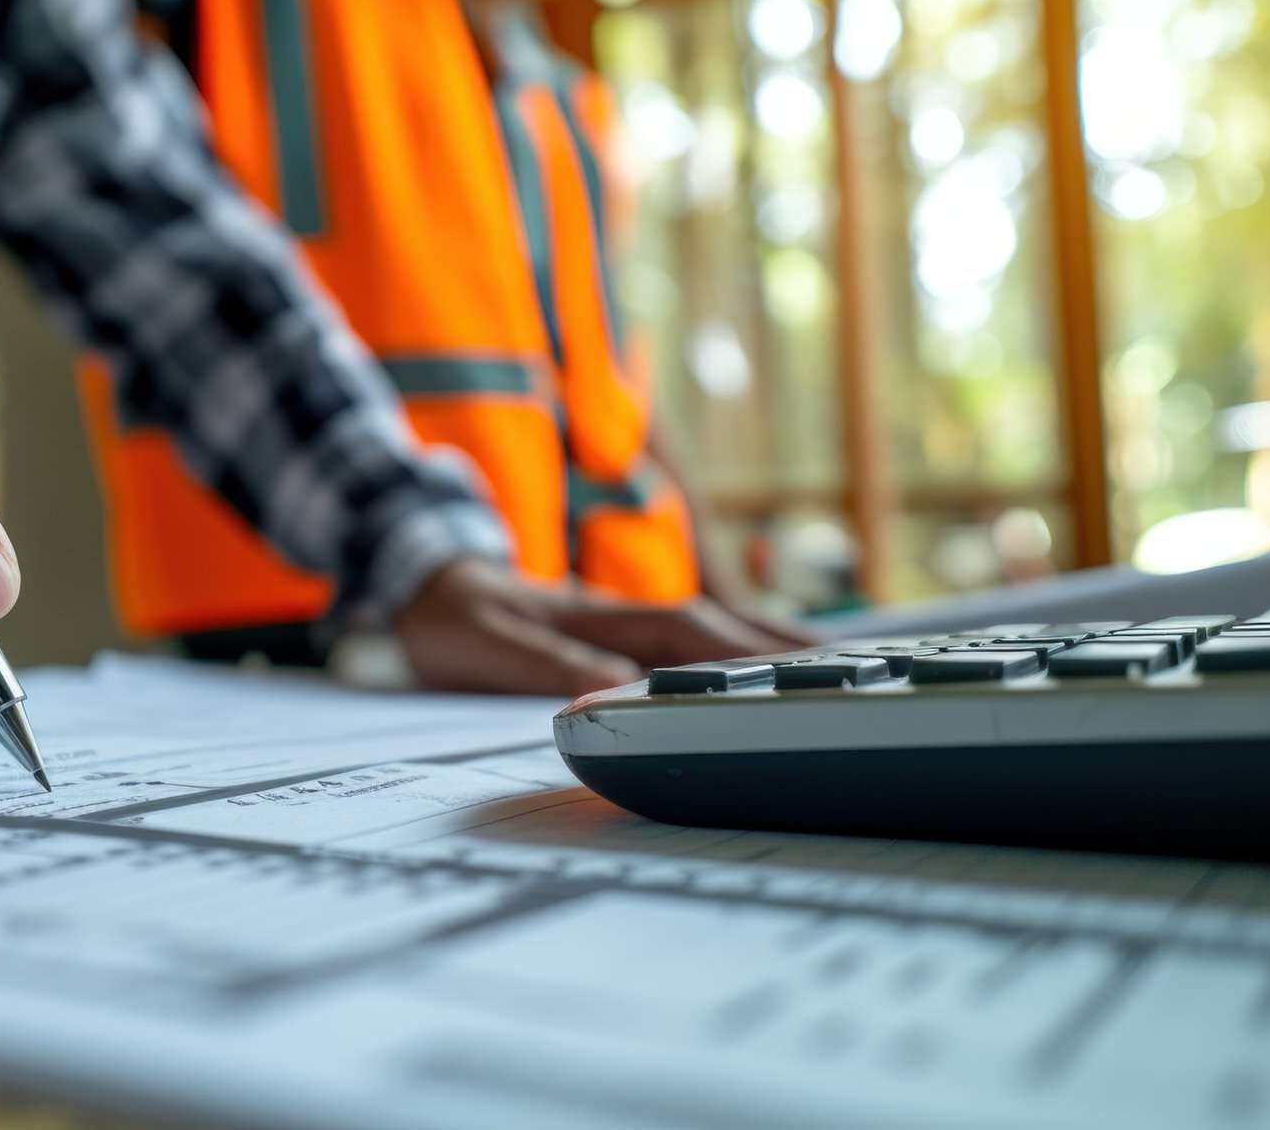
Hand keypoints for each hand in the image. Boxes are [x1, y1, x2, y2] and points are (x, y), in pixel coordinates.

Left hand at [394, 559, 809, 696]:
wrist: (421, 580)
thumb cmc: (453, 618)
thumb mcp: (486, 646)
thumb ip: (546, 664)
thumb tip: (612, 688)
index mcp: (602, 616)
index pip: (687, 637)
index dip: (740, 657)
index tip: (795, 678)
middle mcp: (625, 613)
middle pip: (719, 628)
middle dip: (780, 646)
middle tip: (849, 668)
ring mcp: (625, 619)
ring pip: (712, 629)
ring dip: (767, 644)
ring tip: (831, 665)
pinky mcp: (618, 631)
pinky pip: (690, 639)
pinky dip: (734, 648)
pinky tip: (759, 664)